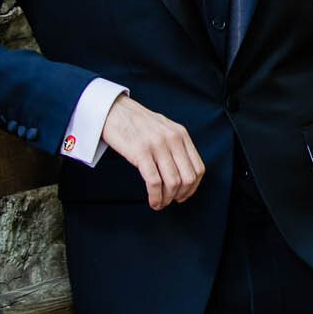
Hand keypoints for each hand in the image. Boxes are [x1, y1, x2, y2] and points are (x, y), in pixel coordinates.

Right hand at [102, 95, 204, 209]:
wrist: (114, 110)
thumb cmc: (137, 123)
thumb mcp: (164, 129)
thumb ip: (176, 146)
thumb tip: (183, 175)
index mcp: (181, 134)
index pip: (198, 168)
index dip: (193, 187)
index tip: (184, 195)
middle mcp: (173, 139)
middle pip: (188, 178)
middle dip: (181, 195)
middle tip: (171, 201)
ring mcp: (157, 145)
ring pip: (172, 183)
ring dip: (167, 199)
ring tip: (160, 203)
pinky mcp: (141, 152)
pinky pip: (154, 182)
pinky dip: (155, 197)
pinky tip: (153, 201)